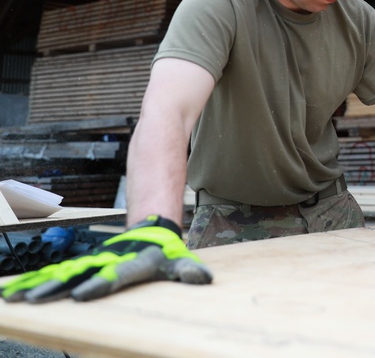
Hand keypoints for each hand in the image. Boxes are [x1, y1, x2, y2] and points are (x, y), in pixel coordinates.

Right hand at [1, 215, 211, 302]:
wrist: (150, 229)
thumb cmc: (166, 254)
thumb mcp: (180, 262)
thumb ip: (189, 272)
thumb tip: (203, 280)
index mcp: (135, 263)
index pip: (117, 275)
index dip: (101, 284)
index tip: (83, 296)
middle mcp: (110, 261)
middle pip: (82, 274)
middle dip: (59, 287)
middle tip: (36, 298)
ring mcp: (95, 261)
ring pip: (65, 272)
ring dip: (40, 284)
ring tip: (17, 297)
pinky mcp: (84, 264)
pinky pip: (58, 273)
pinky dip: (35, 282)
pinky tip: (14, 293)